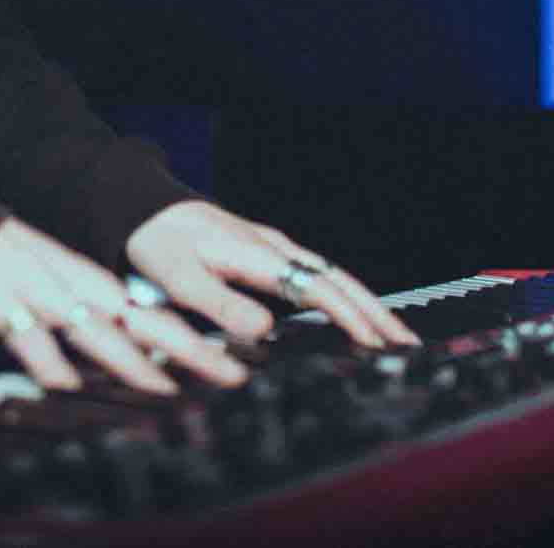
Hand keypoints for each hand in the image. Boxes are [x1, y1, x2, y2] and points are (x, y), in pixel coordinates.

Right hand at [0, 216, 249, 395]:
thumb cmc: (12, 266)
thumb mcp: (62, 285)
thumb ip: (95, 318)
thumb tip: (136, 356)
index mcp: (95, 285)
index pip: (155, 313)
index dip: (195, 339)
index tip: (233, 362)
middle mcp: (79, 290)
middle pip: (143, 321)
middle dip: (190, 350)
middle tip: (232, 374)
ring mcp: (43, 297)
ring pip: (95, 329)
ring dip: (131, 360)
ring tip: (165, 387)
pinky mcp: (5, 305)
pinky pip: (29, 339)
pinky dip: (47, 361)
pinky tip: (63, 384)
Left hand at [125, 200, 417, 350]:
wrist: (146, 209)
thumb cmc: (160, 245)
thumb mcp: (180, 278)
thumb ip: (221, 304)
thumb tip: (265, 331)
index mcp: (257, 253)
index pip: (314, 286)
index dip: (346, 315)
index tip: (372, 342)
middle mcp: (275, 246)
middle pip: (338, 278)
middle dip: (375, 311)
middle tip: (408, 345)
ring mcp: (276, 247)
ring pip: (333, 275)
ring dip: (367, 304)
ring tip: (395, 336)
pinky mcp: (271, 252)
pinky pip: (319, 274)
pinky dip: (346, 295)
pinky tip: (356, 315)